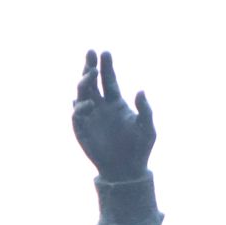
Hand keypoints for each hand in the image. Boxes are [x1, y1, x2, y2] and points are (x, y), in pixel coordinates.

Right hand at [72, 49, 155, 180]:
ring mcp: (90, 117)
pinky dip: (81, 108)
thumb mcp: (147, 128)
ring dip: (85, 82)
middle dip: (90, 66)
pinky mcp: (82, 130)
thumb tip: (141, 90)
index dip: (107, 66)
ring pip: (82, 93)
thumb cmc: (140, 149)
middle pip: (92, 81)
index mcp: (116, 103)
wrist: (128, 171)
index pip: (109, 80)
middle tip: (91, 53)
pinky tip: (90, 104)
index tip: (105, 53)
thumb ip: (145, 109)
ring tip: (91, 73)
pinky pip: (77, 115)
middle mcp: (101, 106)